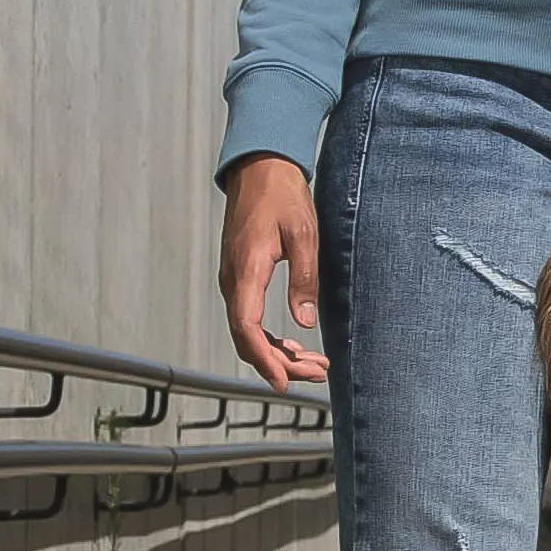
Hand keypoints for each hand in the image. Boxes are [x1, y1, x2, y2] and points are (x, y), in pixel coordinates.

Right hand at [219, 156, 329, 391]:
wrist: (259, 169)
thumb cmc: (282, 196)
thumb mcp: (304, 234)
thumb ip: (304, 279)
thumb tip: (304, 323)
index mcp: (246, 270)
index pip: (246, 327)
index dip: (264, 359)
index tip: (284, 382)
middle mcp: (233, 280)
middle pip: (247, 338)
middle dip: (280, 363)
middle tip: (317, 374)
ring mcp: (234, 280)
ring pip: (248, 332)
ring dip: (278, 353)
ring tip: (314, 365)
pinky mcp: (241, 278)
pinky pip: (249, 318)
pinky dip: (270, 337)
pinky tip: (295, 345)